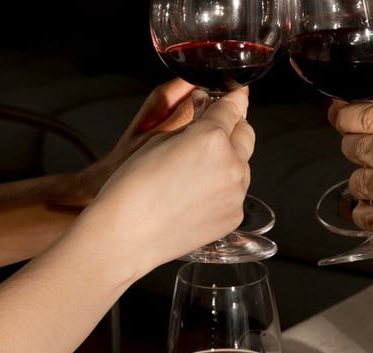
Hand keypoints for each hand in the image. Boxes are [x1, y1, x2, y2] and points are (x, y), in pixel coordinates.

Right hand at [78, 88, 254, 275]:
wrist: (127, 235)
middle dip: (232, 129)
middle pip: (246, 134)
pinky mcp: (234, 216)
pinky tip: (195, 198)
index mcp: (211, 138)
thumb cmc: (133, 189)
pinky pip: (235, 194)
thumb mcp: (159, 140)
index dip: (233, 99)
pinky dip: (222, 190)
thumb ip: (191, 123)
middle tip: (211, 134)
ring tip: (193, 175)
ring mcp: (236, 193)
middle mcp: (231, 164)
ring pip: (242, 166)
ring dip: (228, 162)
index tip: (235, 96)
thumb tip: (207, 111)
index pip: (233, 107)